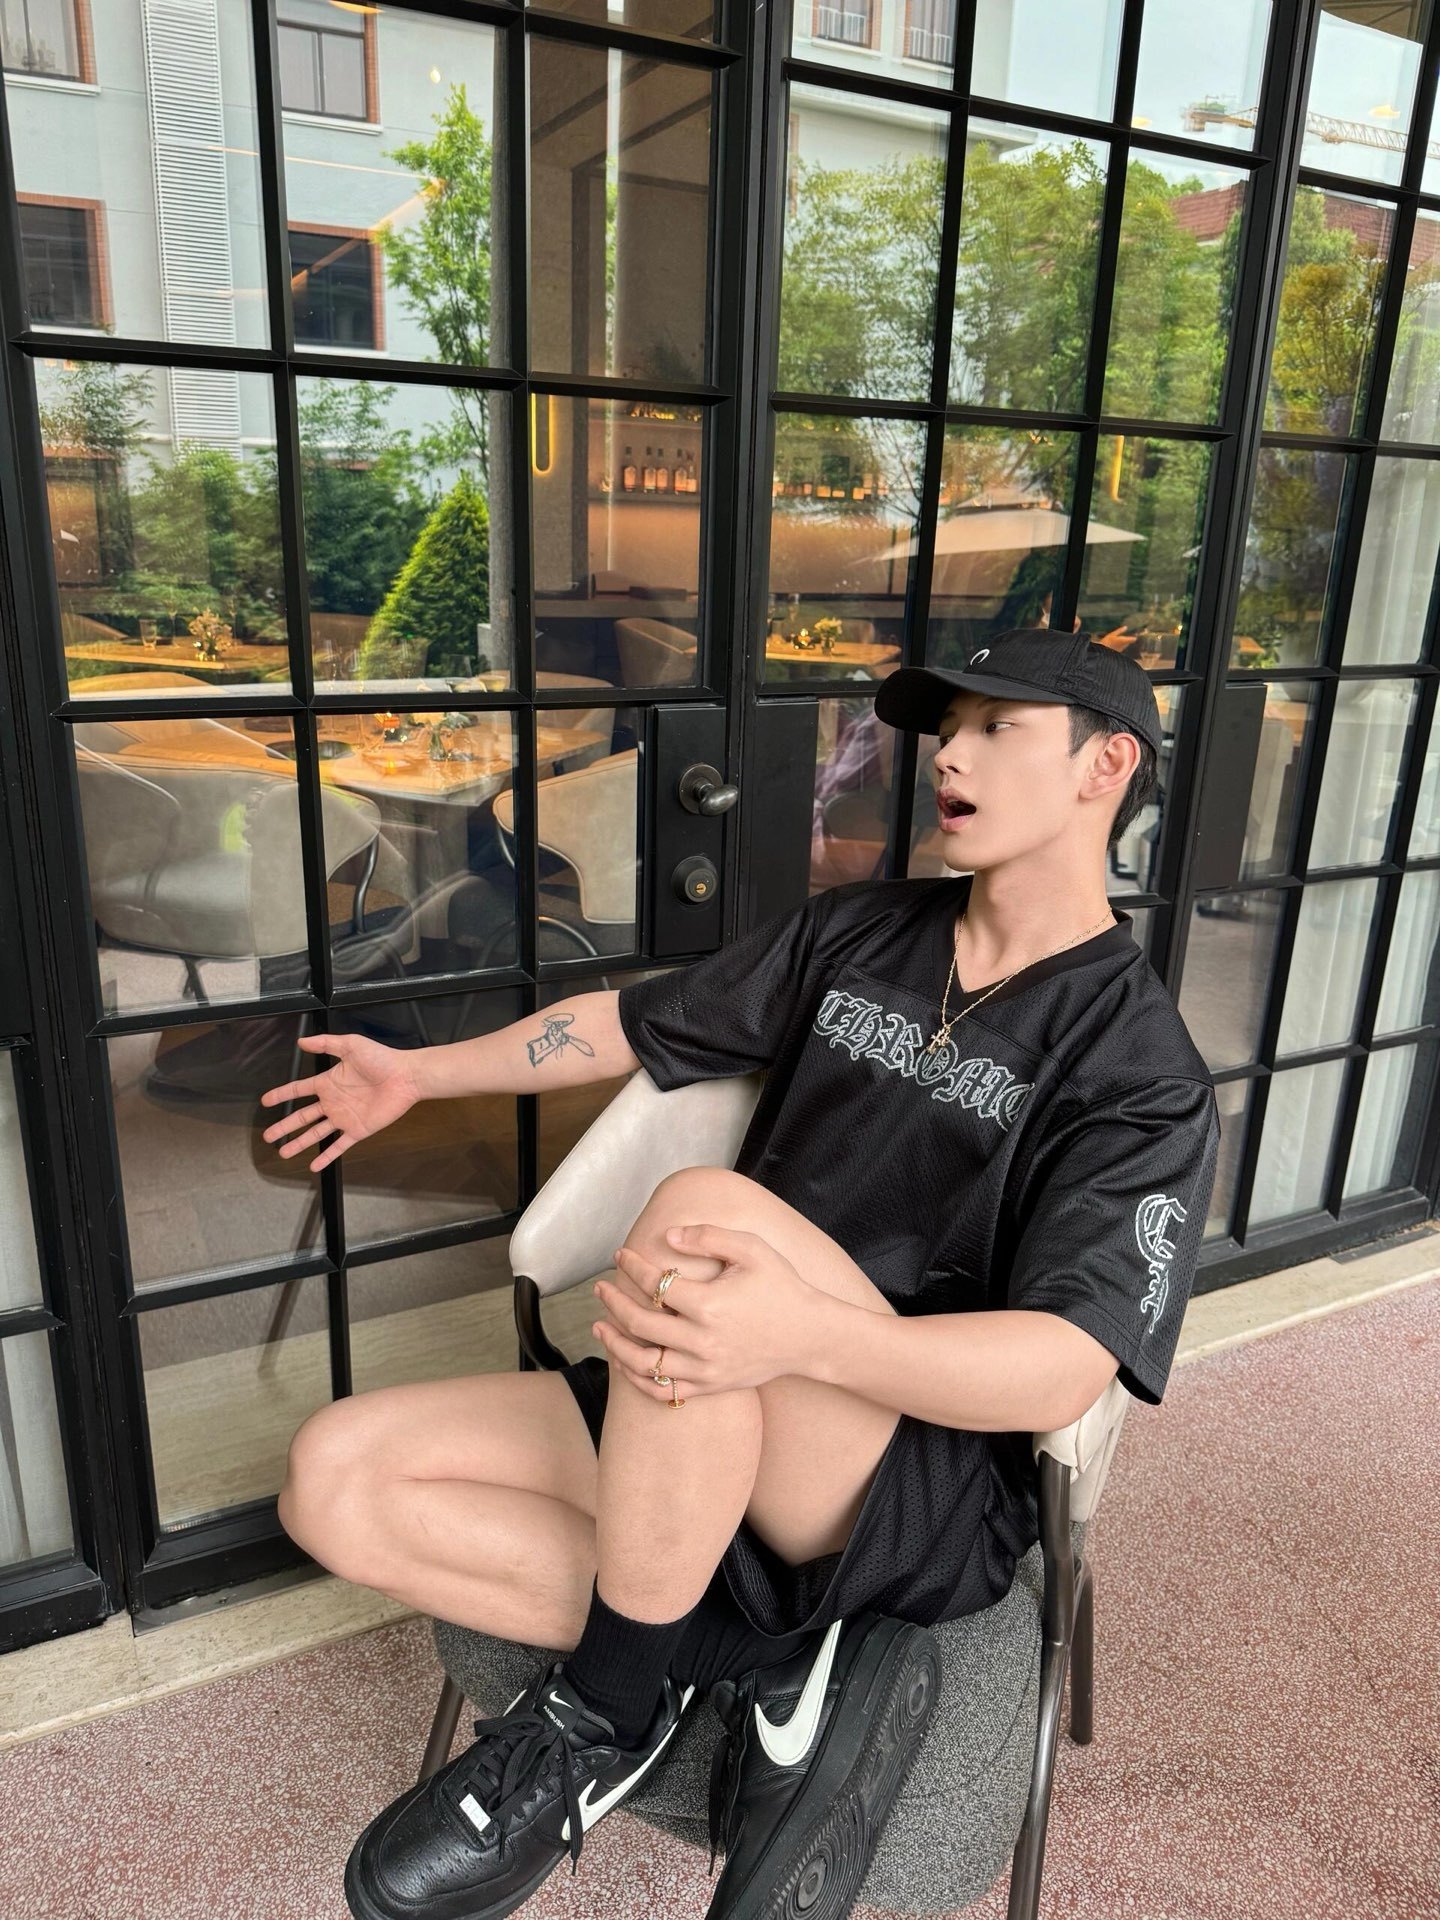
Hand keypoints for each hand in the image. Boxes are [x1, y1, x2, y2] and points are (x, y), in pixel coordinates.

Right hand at [259, 1032, 421, 1171]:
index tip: (266, 1101)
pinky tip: (314, 1165)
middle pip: (302, 1116)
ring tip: (282, 1152)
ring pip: (315, 1133)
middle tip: (268, 1135)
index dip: (282, 1095)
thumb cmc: (382, 1059)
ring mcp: (344, 1117)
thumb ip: (325, 1043)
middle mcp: (333, 1102)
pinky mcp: (357, 1130)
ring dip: (298, 1143)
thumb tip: (301, 1041)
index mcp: (328, 1082)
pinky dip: (326, 1156)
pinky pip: (338, 1146)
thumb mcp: (350, 1045)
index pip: (298, 1090)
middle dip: (284, 1126)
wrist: (405, 1077)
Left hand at [591, 1224, 821, 1402]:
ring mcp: (706, 1369)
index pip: (654, 1284)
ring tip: (599, 1328)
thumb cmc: (782, 1286)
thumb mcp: (752, 1249)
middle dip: (612, 1302)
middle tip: (600, 1289)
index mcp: (710, 1304)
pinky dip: (638, 1380)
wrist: (811, 1335)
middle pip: (639, 1324)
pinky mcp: (711, 1386)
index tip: (621, 1255)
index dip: (632, 1266)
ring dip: (614, 1345)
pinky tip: (625, 1362)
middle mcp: (703, 1340)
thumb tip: (667, 1236)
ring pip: (643, 1364)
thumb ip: (708, 1236)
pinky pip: (664, 1392)